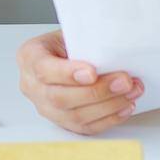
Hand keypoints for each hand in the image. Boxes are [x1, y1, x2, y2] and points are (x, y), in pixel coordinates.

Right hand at [17, 29, 143, 134]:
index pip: (44, 69)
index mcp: (30, 57)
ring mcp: (45, 107)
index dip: (68, 74)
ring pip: (75, 116)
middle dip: (97, 91)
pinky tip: (124, 106)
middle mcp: (32, 86)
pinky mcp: (62, 122)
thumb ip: (85, 42)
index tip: (93, 72)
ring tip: (130, 92)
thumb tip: (114, 50)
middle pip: (60, 97)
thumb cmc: (68, 41)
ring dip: (108, 106)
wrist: (64, 54)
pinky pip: (85, 127)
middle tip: (124, 81)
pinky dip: (109, 118)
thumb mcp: (70, 32)